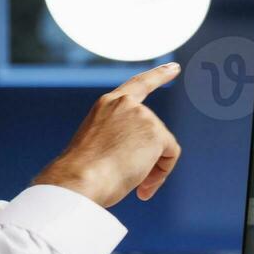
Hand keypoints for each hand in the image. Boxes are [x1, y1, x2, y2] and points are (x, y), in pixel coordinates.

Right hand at [32, 63, 182, 207]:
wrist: (78, 180)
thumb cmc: (81, 175)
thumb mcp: (98, 150)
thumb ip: (120, 143)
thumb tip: (141, 164)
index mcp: (106, 106)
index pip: (137, 85)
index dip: (158, 75)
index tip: (174, 67)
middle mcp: (125, 104)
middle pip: (153, 132)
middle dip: (149, 159)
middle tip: (136, 185)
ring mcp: (141, 115)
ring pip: (162, 147)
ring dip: (152, 170)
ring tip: (133, 186)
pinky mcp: (155, 132)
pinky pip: (170, 156)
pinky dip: (161, 174)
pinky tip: (142, 185)